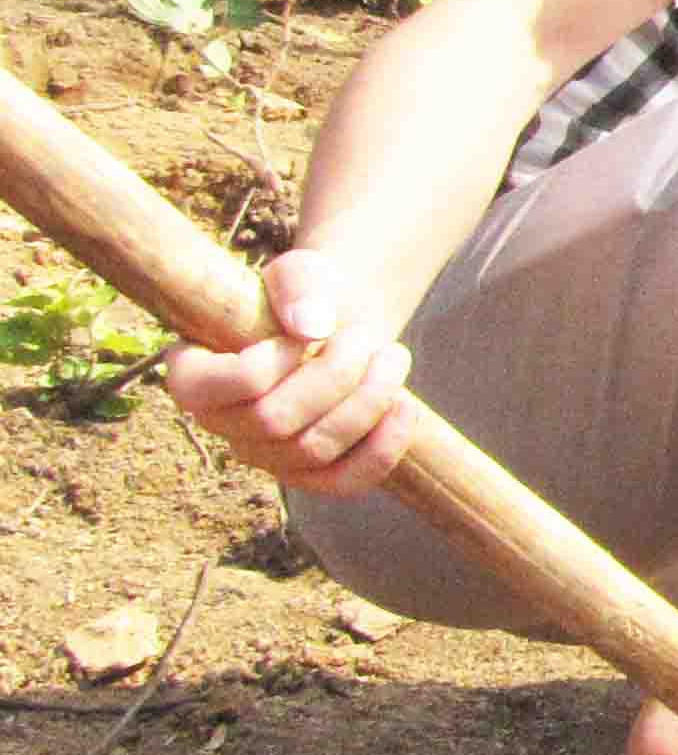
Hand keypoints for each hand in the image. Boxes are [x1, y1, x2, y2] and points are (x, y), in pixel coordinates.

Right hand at [162, 249, 418, 494]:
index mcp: (194, 376)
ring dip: (368, 400)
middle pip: (274, 421)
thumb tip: (312, 325)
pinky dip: (383, 448)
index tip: (305, 332)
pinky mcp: (313, 475)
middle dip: (334, 375)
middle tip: (363, 337)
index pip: (222, 387)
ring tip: (393, 356)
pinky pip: (345, 481)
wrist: (342, 325)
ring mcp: (266, 457)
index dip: (273, 361)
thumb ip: (297, 286)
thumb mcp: (300, 274)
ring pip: (315, 449)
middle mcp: (221, 425)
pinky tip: (406, 406)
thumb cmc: (308, 298)